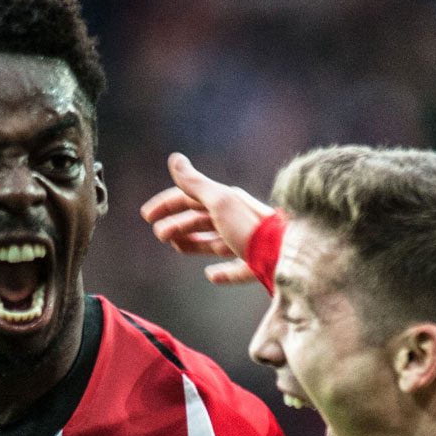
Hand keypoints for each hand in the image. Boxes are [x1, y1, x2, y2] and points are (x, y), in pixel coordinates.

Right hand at [139, 153, 274, 283]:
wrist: (288, 255)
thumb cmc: (251, 228)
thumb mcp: (220, 202)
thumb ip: (196, 184)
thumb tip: (174, 159)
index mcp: (227, 201)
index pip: (191, 198)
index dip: (167, 205)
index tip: (147, 216)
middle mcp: (237, 219)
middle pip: (201, 219)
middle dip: (177, 224)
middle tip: (159, 235)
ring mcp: (247, 243)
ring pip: (215, 241)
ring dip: (193, 243)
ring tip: (176, 247)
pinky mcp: (256, 266)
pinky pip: (236, 269)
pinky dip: (222, 272)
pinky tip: (211, 275)